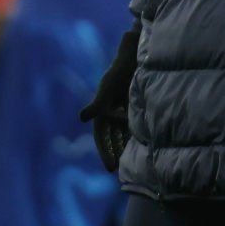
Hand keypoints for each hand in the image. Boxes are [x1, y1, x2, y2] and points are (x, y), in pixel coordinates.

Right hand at [77, 23, 140, 174]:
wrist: (140, 54)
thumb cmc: (122, 67)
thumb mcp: (109, 86)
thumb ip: (97, 103)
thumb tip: (82, 118)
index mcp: (102, 107)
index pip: (102, 134)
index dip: (105, 150)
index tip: (110, 167)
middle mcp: (113, 109)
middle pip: (111, 137)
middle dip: (113, 153)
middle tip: (116, 171)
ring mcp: (125, 108)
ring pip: (123, 134)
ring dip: (124, 148)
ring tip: (128, 166)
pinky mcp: (138, 106)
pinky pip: (136, 126)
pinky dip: (137, 138)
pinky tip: (143, 151)